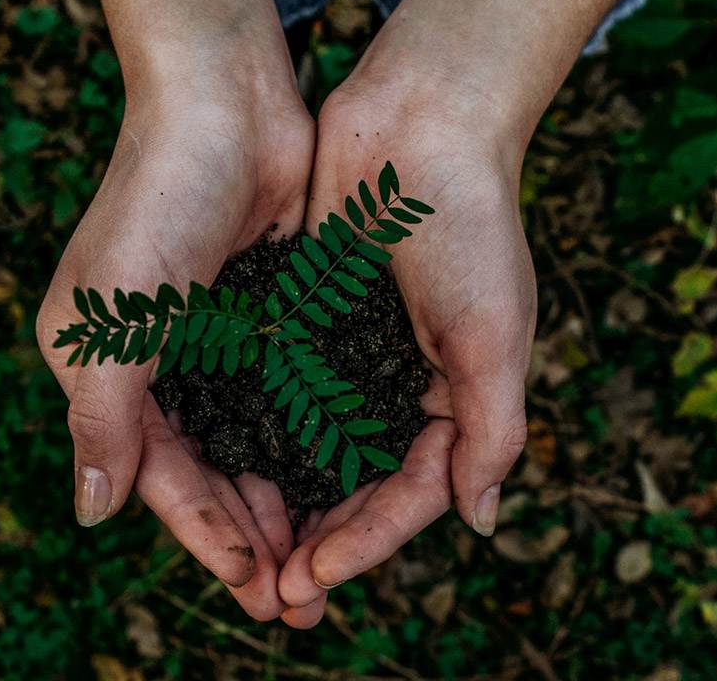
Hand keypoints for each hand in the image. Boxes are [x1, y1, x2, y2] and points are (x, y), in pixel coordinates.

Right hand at [36, 80, 313, 620]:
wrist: (225, 102)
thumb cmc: (157, 202)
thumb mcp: (113, 319)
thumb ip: (102, 419)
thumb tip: (92, 514)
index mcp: (107, 369)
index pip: (159, 476)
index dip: (205, 535)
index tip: (255, 587)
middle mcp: (159, 363)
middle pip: (210, 471)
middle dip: (252, 536)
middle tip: (300, 601)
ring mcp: (217, 339)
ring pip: (254, 442)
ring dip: (286, 500)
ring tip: (327, 559)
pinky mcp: (267, 314)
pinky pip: (289, 395)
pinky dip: (311, 440)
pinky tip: (344, 480)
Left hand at [276, 76, 537, 625]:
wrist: (421, 122)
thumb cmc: (471, 225)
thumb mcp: (495, 335)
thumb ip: (492, 430)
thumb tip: (480, 523)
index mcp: (454, 396)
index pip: (411, 492)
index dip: (368, 541)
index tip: (317, 575)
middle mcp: (399, 383)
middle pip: (356, 484)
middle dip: (319, 539)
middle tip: (273, 593)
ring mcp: (349, 352)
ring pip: (310, 446)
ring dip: (281, 500)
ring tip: (243, 551)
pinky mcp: (305, 316)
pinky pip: (278, 388)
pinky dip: (256, 430)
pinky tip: (221, 466)